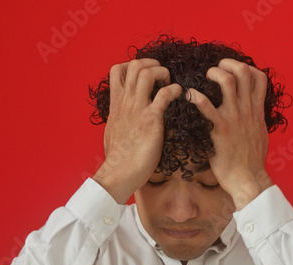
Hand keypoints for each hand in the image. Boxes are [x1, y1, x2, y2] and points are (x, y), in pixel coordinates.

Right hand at [92, 59, 182, 203]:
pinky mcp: (151, 120)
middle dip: (152, 63)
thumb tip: (123, 116)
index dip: (133, 65)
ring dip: (163, 73)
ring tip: (170, 84)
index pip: (116, 70)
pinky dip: (175, 90)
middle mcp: (126, 102)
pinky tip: (179, 95)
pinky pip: (164, 94)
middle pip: (134, 65)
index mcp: (116, 104)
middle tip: (162, 75)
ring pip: (147, 73)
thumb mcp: (113, 130)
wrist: (118, 173)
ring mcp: (138, 109)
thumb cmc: (118, 157)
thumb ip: (119, 117)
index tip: (146, 73)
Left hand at [186, 59, 273, 209]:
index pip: (259, 77)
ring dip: (214, 73)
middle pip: (243, 72)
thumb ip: (256, 118)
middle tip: (216, 68)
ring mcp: (234, 118)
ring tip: (204, 77)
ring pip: (227, 81)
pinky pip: (206, 106)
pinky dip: (196, 96)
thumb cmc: (252, 160)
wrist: (248, 179)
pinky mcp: (220, 129)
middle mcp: (247, 110)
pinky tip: (189, 95)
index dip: (246, 67)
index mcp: (257, 110)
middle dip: (228, 63)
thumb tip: (253, 111)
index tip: (233, 70)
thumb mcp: (260, 133)